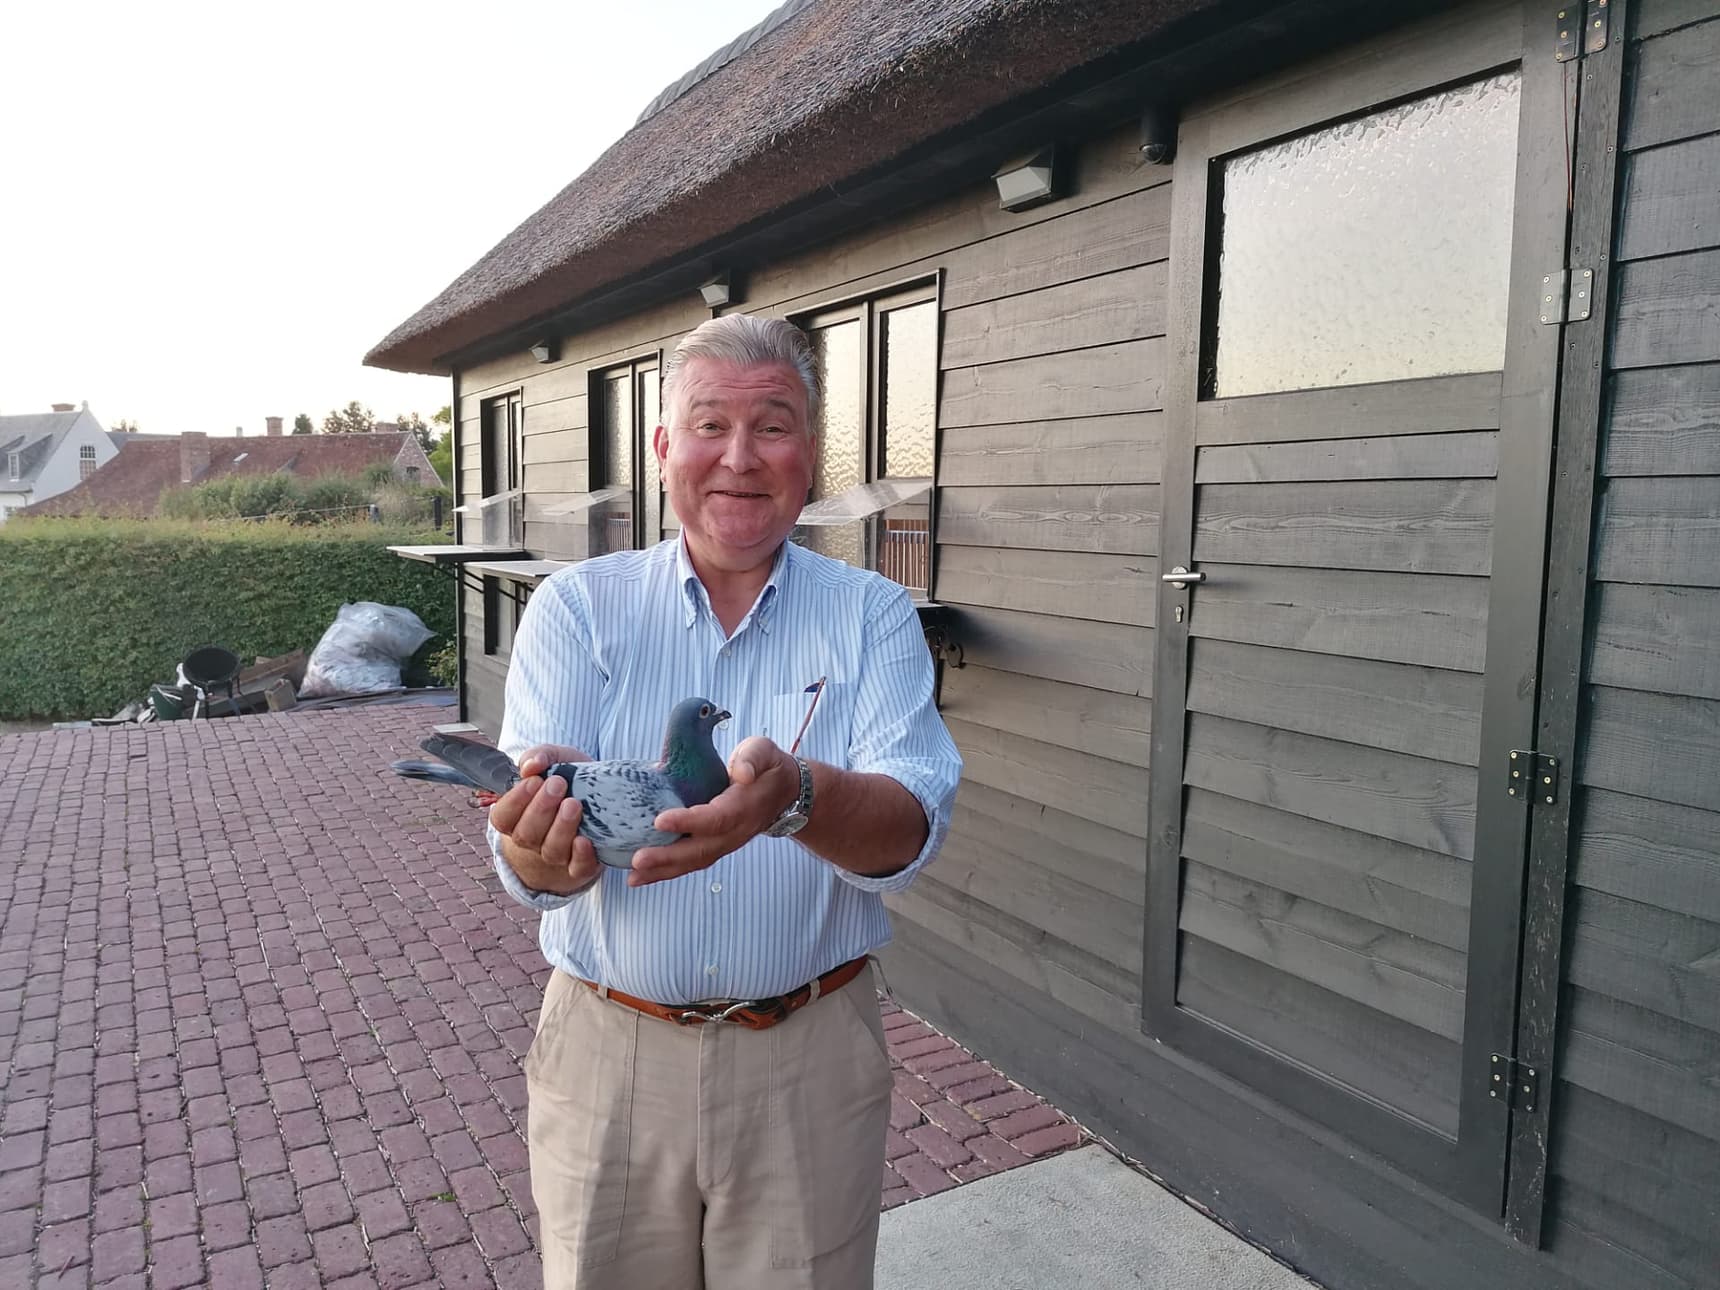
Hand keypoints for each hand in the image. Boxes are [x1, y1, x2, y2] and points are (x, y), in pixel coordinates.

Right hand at [489, 744, 598, 896]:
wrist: (594, 805)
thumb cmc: (566, 781)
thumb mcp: (554, 761)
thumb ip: (539, 757)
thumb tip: (532, 765)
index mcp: (516, 818)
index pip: (503, 817)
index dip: (515, 801)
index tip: (534, 781)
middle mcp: (532, 841)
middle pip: (526, 834)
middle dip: (541, 809)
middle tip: (558, 784)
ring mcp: (555, 855)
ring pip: (551, 850)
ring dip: (561, 827)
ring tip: (573, 804)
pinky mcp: (580, 866)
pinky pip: (577, 868)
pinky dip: (581, 856)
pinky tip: (584, 840)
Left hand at [627, 737, 799, 886]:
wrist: (784, 791)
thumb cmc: (766, 766)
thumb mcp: (763, 752)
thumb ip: (753, 758)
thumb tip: (742, 772)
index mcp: (744, 806)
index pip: (716, 818)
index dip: (689, 822)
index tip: (660, 820)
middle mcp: (735, 831)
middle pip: (701, 850)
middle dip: (668, 857)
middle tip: (638, 859)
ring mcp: (726, 843)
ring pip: (695, 861)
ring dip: (663, 871)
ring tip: (634, 876)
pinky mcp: (716, 847)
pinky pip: (692, 862)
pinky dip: (667, 871)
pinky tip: (642, 876)